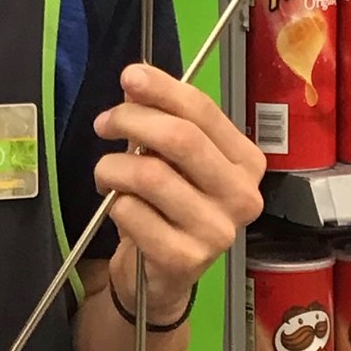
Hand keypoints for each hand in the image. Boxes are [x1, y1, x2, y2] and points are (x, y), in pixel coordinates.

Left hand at [94, 64, 264, 323]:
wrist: (162, 275)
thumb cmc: (169, 207)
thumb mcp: (168, 158)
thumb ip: (159, 119)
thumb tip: (136, 82)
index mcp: (247, 162)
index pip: (205, 112)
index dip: (163, 89)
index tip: (129, 76)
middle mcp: (242, 196)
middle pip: (181, 139)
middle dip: (132, 120)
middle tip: (104, 123)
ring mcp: (218, 231)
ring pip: (150, 175)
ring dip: (113, 167)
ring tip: (104, 172)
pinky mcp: (186, 259)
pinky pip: (133, 213)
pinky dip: (114, 203)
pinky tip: (118, 208)